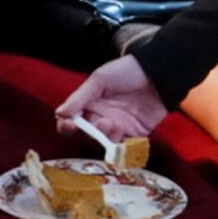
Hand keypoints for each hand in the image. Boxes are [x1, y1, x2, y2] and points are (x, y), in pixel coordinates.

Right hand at [54, 52, 169, 141]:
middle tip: (97, 122)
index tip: (69, 124)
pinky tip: (122, 132)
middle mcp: (100, 117)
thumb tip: (59, 113)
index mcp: (88, 103)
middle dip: (88, 132)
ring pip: (103, 141)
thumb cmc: (126, 71)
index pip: (71, 121)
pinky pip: (124, 146)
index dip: (66, 126)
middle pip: (86, 134)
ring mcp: (117, 126)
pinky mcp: (134, 134)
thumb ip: (80, 97)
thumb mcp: (100, 79)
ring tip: (111, 123)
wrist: (158, 74)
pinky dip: (121, 145)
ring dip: (104, 135)